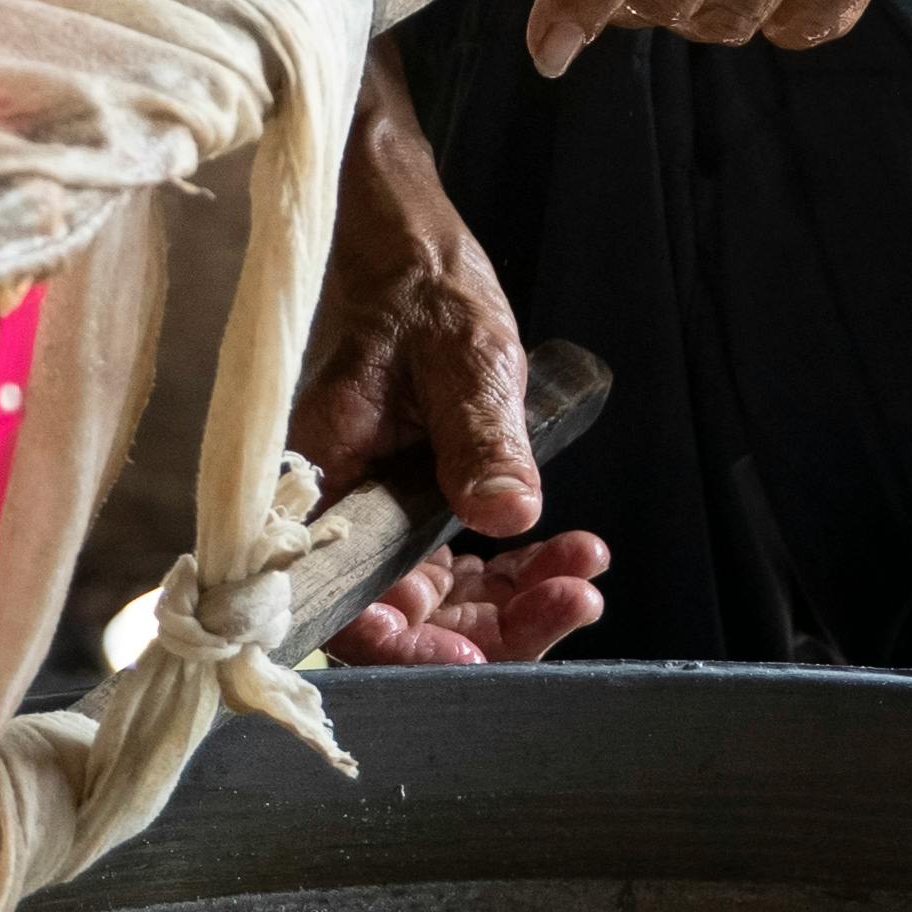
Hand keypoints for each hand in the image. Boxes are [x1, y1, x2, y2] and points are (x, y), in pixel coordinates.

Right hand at [291, 85, 609, 666]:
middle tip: (573, 601)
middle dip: (492, 631)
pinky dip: (520, 576)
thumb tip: (507, 513)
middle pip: (404, 625)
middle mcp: (345, 521)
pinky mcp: (417, 520)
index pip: (351, 607)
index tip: (482, 651)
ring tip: (585, 573)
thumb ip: (481, 438)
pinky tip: (573, 551)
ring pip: (442, 610)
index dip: (411, 648)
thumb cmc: (422, 293)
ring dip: (518, 606)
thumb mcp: (464, 358)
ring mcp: (383, 527)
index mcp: (326, 483)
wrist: (415, 260)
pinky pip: (464, 577)